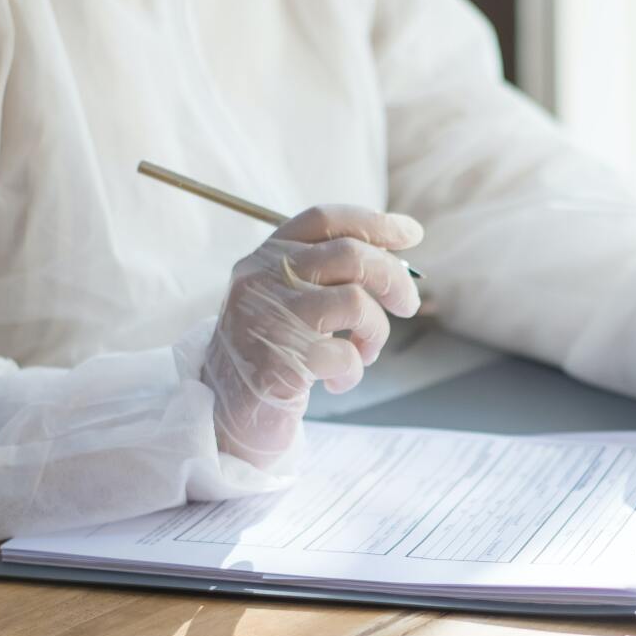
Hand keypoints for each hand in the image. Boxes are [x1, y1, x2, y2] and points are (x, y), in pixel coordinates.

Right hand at [204, 205, 422, 468]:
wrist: (224, 413)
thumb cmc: (268, 355)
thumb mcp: (286, 302)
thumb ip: (324, 277)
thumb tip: (396, 262)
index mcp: (263, 258)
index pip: (324, 221)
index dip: (373, 223)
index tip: (411, 234)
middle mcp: (260, 279)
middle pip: (350, 254)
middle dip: (393, 278)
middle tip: (408, 305)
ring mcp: (267, 318)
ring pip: (356, 302)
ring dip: (376, 331)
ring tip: (364, 353)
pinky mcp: (279, 361)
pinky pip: (346, 354)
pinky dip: (354, 370)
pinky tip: (337, 383)